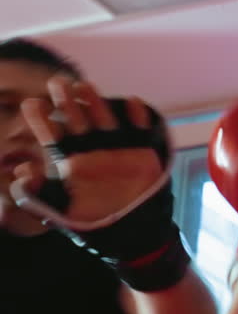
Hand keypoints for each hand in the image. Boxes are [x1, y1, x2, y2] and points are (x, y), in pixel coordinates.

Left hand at [10, 77, 164, 227]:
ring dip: (95, 101)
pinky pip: (140, 128)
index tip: (33, 104)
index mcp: (69, 159)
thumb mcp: (58, 210)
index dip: (40, 118)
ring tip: (84, 86)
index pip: (51, 134)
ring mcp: (116, 147)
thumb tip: (21, 173)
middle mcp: (90, 148)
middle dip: (66, 100)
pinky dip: (137, 116)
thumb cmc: (92, 220)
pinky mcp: (140, 150)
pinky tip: (131, 102)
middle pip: (75, 118)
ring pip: (104, 117)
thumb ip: (36, 195)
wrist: (131, 229)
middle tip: (57, 83)